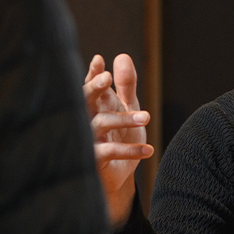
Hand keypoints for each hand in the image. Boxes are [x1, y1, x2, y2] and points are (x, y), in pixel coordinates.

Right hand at [83, 53, 153, 226]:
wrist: (119, 176)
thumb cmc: (120, 136)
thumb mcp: (127, 107)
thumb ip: (126, 84)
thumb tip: (122, 56)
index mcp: (95, 104)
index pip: (89, 85)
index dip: (92, 72)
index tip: (99, 60)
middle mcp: (86, 119)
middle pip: (83, 100)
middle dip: (93, 87)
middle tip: (106, 77)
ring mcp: (87, 140)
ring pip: (99, 123)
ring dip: (124, 119)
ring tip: (147, 117)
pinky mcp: (93, 160)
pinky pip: (108, 151)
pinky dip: (130, 150)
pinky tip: (149, 150)